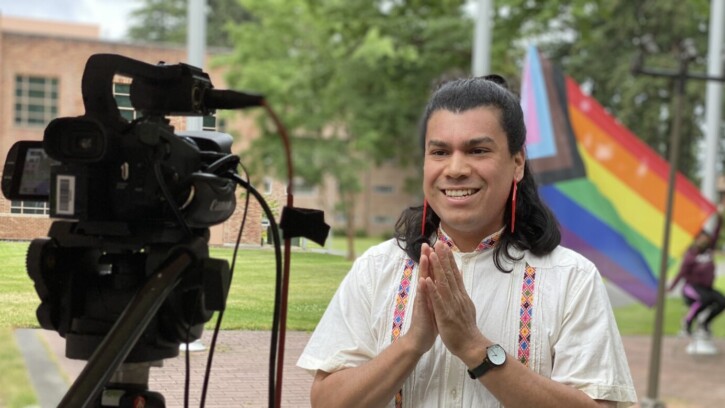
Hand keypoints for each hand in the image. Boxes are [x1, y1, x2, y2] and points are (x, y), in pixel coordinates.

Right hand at [403, 243, 437, 353]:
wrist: (420, 339)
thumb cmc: (429, 322)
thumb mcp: (437, 304)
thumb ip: (438, 292)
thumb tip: (444, 281)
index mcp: (431, 291)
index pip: (434, 272)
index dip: (437, 259)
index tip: (439, 246)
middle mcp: (425, 293)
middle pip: (426, 272)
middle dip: (427, 257)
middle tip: (427, 243)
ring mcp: (422, 300)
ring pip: (423, 281)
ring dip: (424, 268)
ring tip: (425, 254)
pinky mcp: (421, 310)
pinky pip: (422, 298)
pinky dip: (423, 289)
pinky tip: (423, 279)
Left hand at [425, 241, 485, 357]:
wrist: (471, 345)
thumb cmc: (466, 327)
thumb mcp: (466, 305)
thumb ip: (462, 291)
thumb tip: (460, 278)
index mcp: (461, 295)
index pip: (455, 273)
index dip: (449, 259)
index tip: (445, 246)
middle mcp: (457, 297)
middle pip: (450, 274)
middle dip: (444, 258)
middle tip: (439, 243)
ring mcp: (452, 305)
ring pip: (444, 284)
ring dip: (438, 269)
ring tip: (433, 255)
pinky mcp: (445, 315)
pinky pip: (437, 301)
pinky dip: (432, 290)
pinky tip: (428, 280)